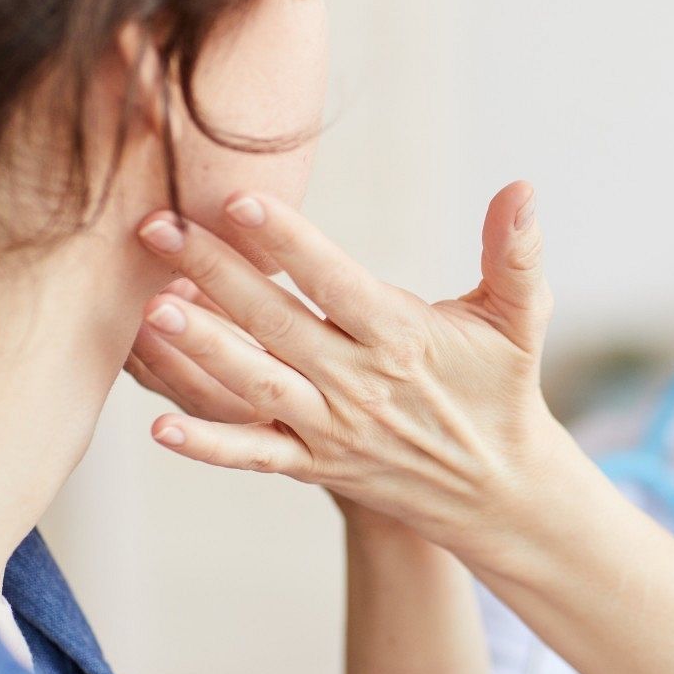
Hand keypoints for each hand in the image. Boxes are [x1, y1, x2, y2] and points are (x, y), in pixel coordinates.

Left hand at [128, 181, 565, 557]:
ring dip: (202, 348)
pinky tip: (158, 426)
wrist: (497, 487)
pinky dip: (208, 444)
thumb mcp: (520, 317)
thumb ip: (514, 253)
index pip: (336, 283)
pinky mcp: (315, 464)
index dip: (289, 243)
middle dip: (214, 273)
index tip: (242, 200)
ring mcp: (332, 428)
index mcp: (402, 337)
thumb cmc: (501, 386)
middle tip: (157, 226)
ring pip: (255, 385)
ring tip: (151, 309)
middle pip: (277, 323)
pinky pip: (254, 454)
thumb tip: (523, 187)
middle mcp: (360, 383)